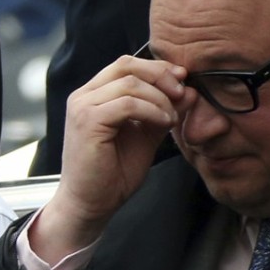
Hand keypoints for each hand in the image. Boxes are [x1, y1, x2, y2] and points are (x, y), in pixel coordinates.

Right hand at [29, 55, 193, 263]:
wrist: (91, 204)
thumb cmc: (112, 174)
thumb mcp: (144, 136)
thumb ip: (161, 111)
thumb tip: (187, 90)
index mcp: (93, 95)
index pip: (126, 65)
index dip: (157, 68)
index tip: (182, 80)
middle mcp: (83, 96)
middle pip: (126, 65)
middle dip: (161, 76)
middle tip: (182, 93)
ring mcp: (82, 107)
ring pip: (130, 83)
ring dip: (159, 98)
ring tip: (172, 118)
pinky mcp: (87, 121)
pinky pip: (126, 104)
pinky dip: (151, 110)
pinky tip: (163, 123)